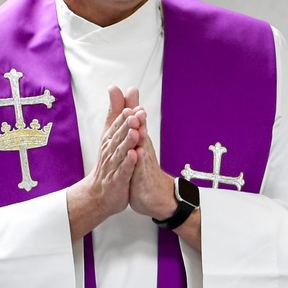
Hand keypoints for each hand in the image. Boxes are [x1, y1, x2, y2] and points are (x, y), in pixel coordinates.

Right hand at [66, 86, 143, 238]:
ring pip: (121, 151)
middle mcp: (111, 150)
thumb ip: (115, 112)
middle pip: (120, 135)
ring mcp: (114, 165)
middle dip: (128, 125)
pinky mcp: (117, 179)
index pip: (119, 124)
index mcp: (111, 139)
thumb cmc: (108, 162)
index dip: (127, 115)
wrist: (99, 193)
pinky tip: (134, 155)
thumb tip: (115, 88)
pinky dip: (128, 163)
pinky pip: (123, 170)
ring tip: (136, 131)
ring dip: (128, 141)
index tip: (135, 105)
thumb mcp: (111, 134)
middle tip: (137, 114)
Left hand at [124, 87, 175, 220]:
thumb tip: (132, 108)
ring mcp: (144, 163)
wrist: (156, 196)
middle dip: (139, 118)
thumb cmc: (145, 170)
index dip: (134, 107)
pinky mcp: (142, 178)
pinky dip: (138, 161)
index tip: (131, 91)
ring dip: (141, 136)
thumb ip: (134, 125)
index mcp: (140, 142)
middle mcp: (144, 149)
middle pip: (142, 131)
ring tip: (138, 125)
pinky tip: (137, 154)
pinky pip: (140, 169)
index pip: (137, 122)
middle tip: (136, 105)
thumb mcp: (138, 146)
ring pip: (142, 148)